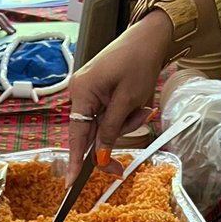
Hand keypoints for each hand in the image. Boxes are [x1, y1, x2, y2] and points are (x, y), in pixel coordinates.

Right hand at [65, 14, 170, 183]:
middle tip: (143, 119)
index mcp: (82, 92)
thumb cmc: (140, 62)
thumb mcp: (128, 100)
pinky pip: (105, 114)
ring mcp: (86, 91)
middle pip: (92, 132)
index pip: (77, 136)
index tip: (70, 184)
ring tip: (143, 107)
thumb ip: (111, 130)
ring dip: (124, 123)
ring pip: (102, 125)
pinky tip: (137, 104)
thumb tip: (99, 157)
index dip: (75, 162)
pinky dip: (122, 115)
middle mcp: (78, 92)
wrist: (149, 37)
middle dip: (117, 132)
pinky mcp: (96, 91)